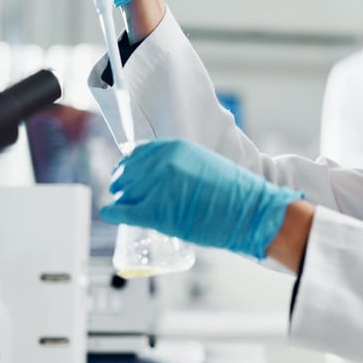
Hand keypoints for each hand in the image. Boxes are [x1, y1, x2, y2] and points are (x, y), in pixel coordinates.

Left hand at [103, 139, 303, 258]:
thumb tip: (166, 175)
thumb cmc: (237, 194)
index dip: (131, 165)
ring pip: (124, 191)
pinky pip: (124, 210)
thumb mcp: (208, 166)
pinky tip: (111, 213)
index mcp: (177, 148)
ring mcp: (159, 186)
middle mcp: (164, 162)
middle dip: (123, 182)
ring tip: (122, 205)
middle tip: (122, 191)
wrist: (252, 212)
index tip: (127, 173)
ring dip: (121, 197)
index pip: (139, 153)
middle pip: (128, 172)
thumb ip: (184, 166)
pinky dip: (114, 212)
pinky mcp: (157, 210)